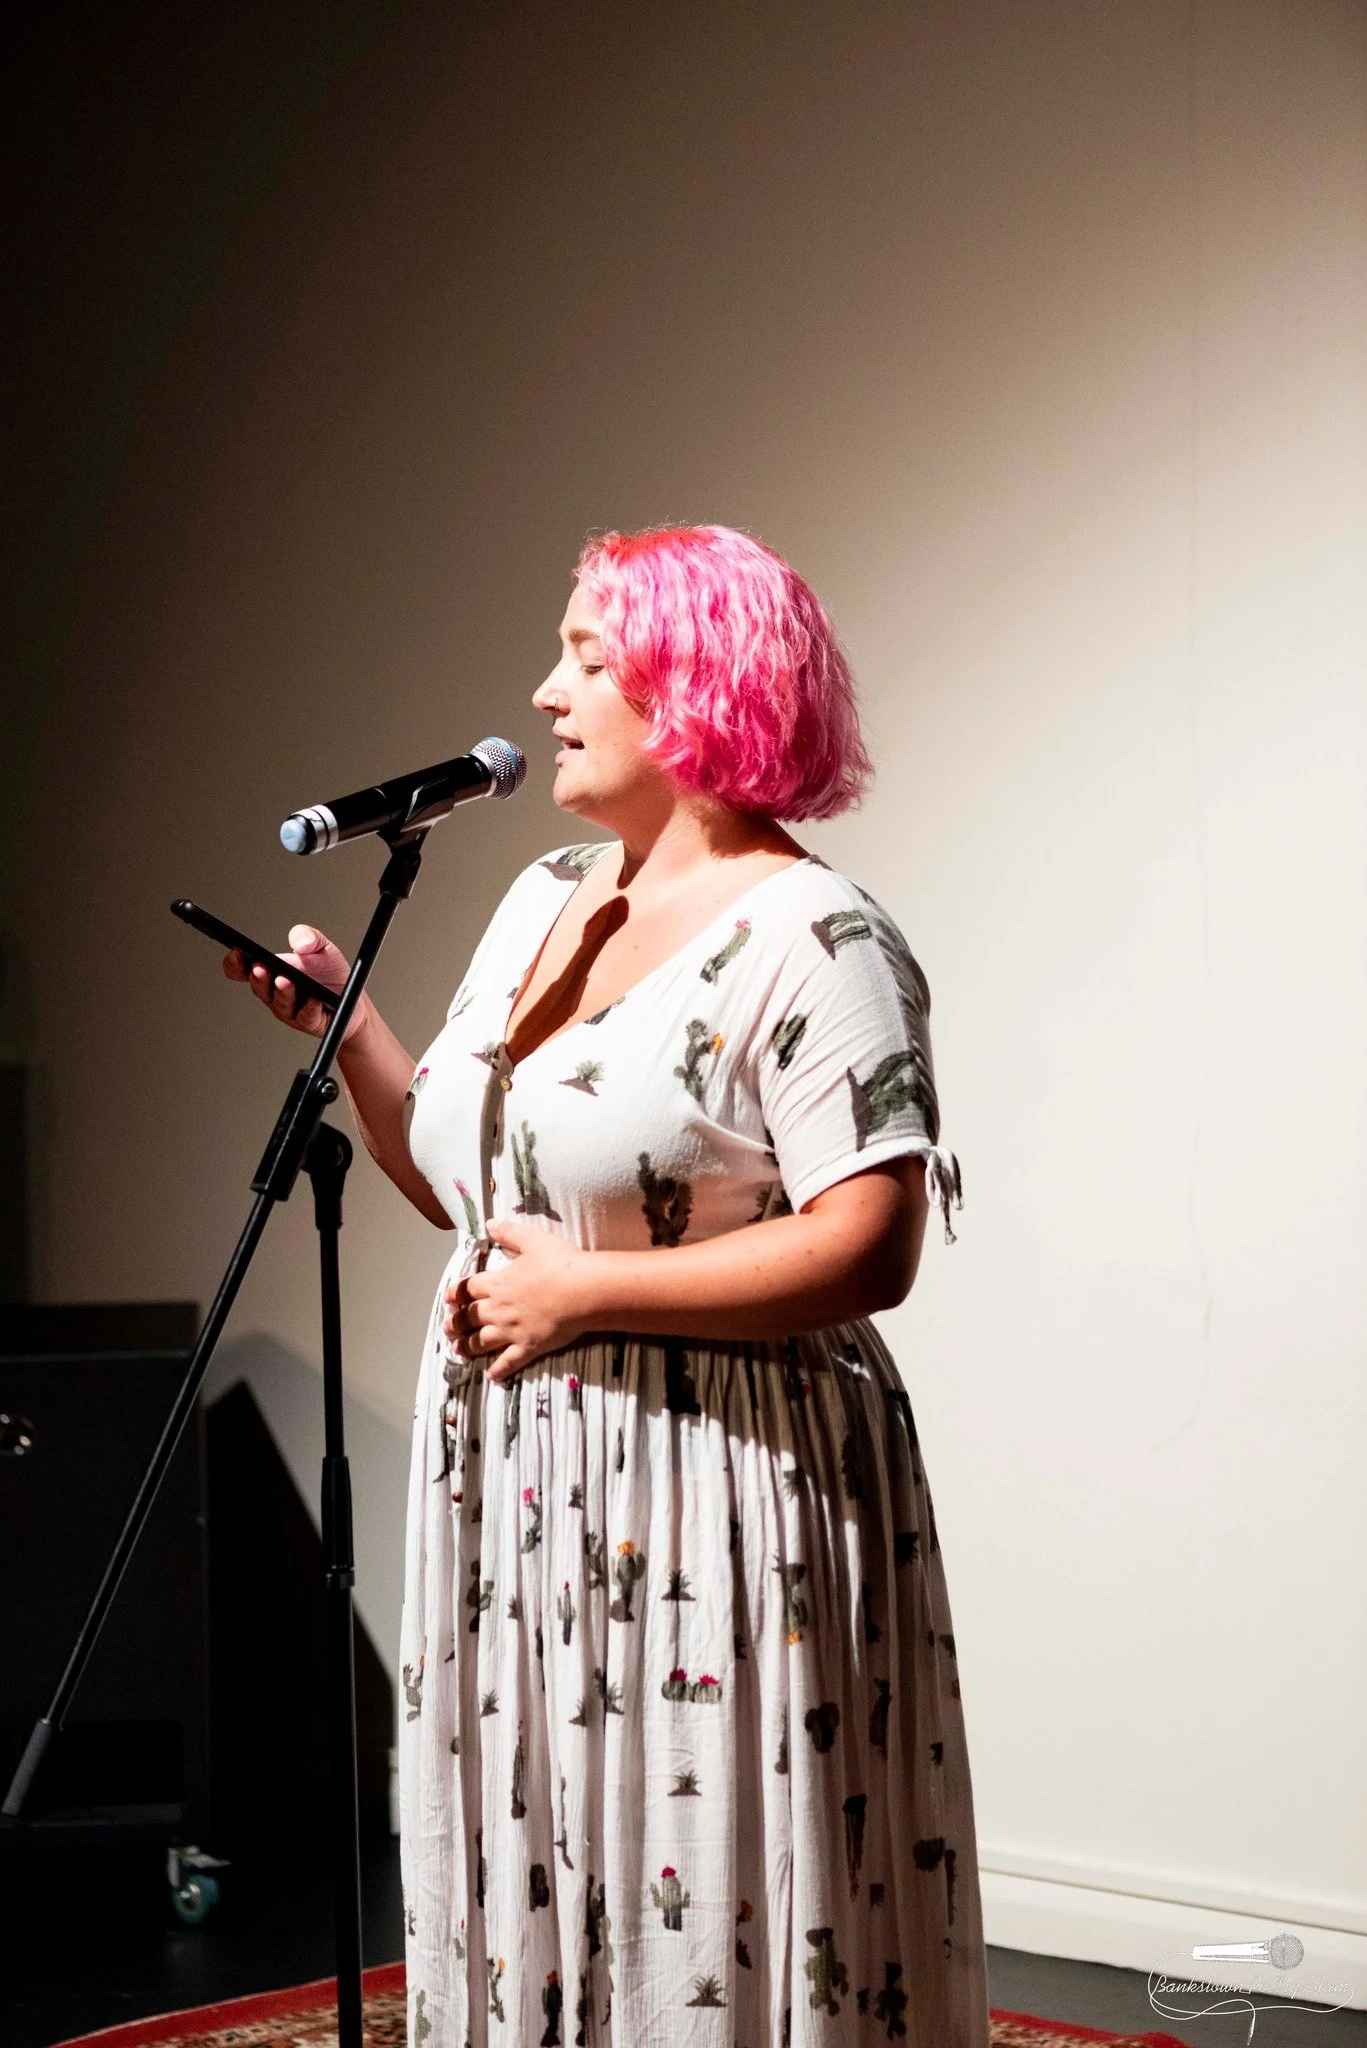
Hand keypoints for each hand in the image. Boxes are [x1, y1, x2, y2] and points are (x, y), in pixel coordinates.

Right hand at [223, 925, 368, 1043]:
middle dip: (258, 977)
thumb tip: (300, 941)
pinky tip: (313, 1000)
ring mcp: (290, 1010)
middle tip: (259, 967)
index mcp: (271, 972)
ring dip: (281, 992)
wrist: (353, 997)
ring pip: (280, 1003)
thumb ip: (309, 937)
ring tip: (284, 981)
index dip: (235, 963)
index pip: (244, 970)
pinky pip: (306, 1016)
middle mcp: (275, 993)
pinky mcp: (309, 1022)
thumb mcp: (322, 947)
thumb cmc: (330, 972)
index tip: (236, 953)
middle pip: (259, 987)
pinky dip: (309, 1008)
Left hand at [442, 1218, 595, 1378]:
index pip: (468, 1289)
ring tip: (458, 1350)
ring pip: (480, 1343)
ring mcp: (511, 1331)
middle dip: (455, 1324)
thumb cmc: (560, 1263)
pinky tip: (490, 1376)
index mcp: (497, 1283)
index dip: (456, 1293)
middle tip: (447, 1329)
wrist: (583, 1291)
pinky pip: (508, 1363)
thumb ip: (509, 1232)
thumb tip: (489, 1224)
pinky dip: (498, 1370)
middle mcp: (498, 1309)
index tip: (448, 1299)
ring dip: (466, 1347)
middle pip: (469, 1318)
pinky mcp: (528, 1348)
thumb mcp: (533, 1240)